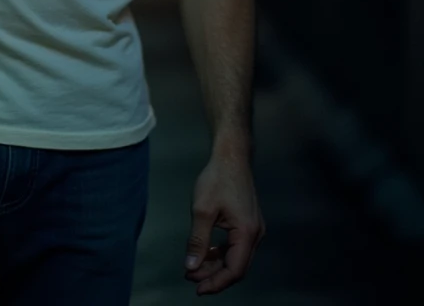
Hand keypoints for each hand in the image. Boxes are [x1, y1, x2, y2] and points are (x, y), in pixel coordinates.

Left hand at [184, 150, 264, 294]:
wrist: (231, 155)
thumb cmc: (217, 179)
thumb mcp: (202, 210)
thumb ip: (197, 241)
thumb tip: (191, 267)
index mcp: (247, 233)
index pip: (235, 270)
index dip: (216, 283)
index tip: (196, 288)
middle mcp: (256, 235)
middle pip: (236, 267)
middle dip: (213, 275)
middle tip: (189, 276)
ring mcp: (254, 229)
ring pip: (235, 257)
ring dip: (216, 265)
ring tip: (194, 267)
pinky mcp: (248, 223)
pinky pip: (236, 246)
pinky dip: (221, 253)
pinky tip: (206, 253)